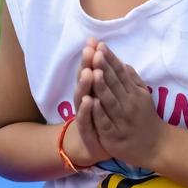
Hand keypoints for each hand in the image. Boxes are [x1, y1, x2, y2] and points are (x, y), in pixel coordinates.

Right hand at [67, 37, 110, 166]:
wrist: (93, 146)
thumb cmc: (102, 117)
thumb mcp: (104, 94)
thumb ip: (104, 75)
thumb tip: (105, 52)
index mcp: (90, 89)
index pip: (89, 68)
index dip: (91, 56)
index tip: (94, 41)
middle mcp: (83, 98)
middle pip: (83, 79)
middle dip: (86, 64)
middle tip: (89, 51)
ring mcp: (83, 114)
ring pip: (82, 97)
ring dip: (85, 84)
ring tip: (88, 72)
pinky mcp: (86, 130)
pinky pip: (85, 119)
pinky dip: (86, 110)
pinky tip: (89, 101)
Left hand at [90, 41, 166, 168]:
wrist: (156, 146)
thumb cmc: (145, 118)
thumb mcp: (142, 96)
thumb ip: (132, 80)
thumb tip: (123, 63)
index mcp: (133, 92)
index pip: (120, 72)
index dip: (110, 59)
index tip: (101, 45)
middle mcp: (128, 103)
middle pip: (114, 83)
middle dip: (104, 67)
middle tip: (96, 52)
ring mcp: (121, 119)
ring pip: (110, 101)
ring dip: (101, 86)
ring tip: (93, 72)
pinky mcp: (113, 135)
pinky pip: (105, 122)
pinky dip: (99, 112)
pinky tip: (92, 102)